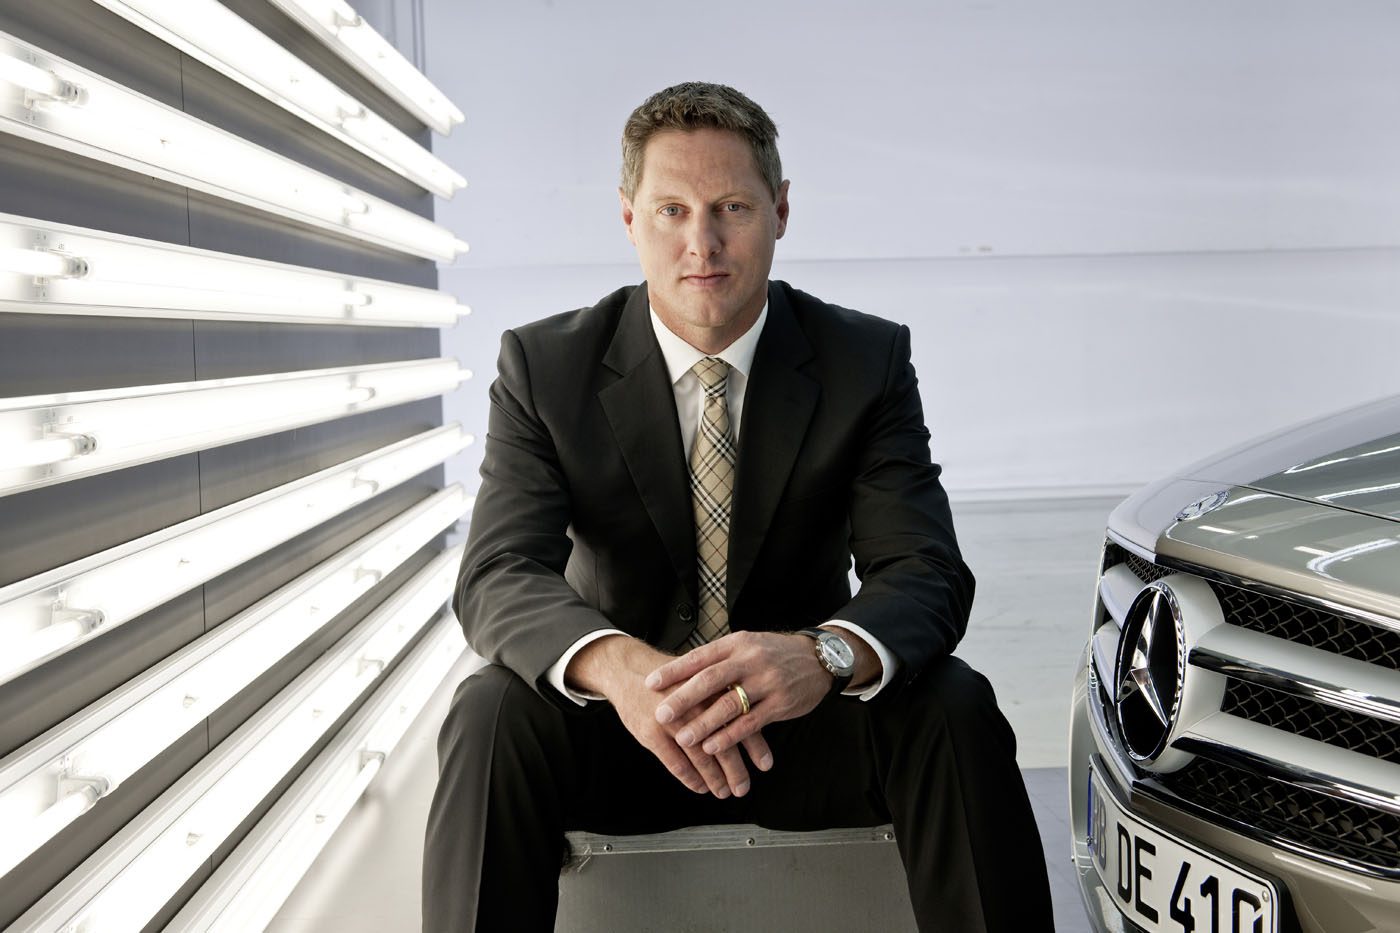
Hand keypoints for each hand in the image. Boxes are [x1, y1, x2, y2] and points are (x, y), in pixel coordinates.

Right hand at [566, 635, 762, 797]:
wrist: (629, 670)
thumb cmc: (671, 679)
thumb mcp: (701, 682)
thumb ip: (724, 699)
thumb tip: (755, 719)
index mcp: (712, 691)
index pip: (741, 722)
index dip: (755, 747)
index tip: (766, 766)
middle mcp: (696, 705)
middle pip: (724, 744)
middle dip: (736, 771)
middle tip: (743, 788)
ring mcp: (673, 721)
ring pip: (701, 758)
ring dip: (715, 779)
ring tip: (723, 792)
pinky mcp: (652, 733)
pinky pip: (676, 763)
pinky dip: (690, 778)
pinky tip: (699, 786)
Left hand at [646, 631, 832, 761]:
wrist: (817, 658)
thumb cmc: (773, 653)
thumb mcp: (747, 645)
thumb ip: (719, 658)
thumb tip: (681, 671)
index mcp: (737, 644)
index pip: (700, 657)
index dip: (674, 671)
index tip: (651, 683)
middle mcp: (750, 660)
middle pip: (711, 680)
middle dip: (683, 699)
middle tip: (661, 714)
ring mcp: (767, 682)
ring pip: (729, 705)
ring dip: (704, 724)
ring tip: (683, 738)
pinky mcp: (780, 703)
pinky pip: (750, 723)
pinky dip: (729, 736)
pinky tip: (712, 747)